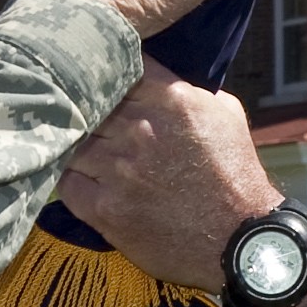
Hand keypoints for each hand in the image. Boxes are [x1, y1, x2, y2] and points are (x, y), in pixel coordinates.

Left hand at [61, 60, 286, 287]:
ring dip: (77, 144)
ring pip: (73, 140)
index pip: (118, 66)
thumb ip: (188, 89)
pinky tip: (84, 179)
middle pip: (89, 103)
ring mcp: (119, 170)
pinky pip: (67, 182)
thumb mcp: (225, 115)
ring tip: (82, 148)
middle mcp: (141, 130)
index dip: (108, 72)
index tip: (104, 79)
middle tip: (84, 114)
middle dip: (88, 108)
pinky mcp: (104, 208)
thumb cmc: (236, 176)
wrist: (239, 240)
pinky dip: (73, 178)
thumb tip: (157, 78)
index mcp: (171, 100)